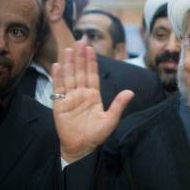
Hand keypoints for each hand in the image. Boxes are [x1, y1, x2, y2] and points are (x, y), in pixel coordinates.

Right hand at [53, 42, 133, 162]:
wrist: (81, 148)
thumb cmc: (96, 135)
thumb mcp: (110, 120)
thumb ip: (119, 105)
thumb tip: (131, 92)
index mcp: (94, 96)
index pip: (92, 75)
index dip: (91, 62)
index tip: (91, 49)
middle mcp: (81, 94)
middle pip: (80, 72)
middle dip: (80, 57)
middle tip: (80, 41)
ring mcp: (70, 98)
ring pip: (69, 76)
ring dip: (69, 63)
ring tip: (69, 49)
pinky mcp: (59, 105)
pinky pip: (58, 88)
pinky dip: (58, 77)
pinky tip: (58, 65)